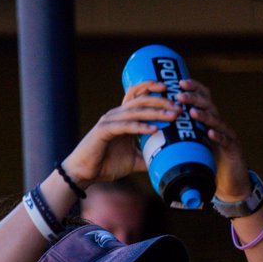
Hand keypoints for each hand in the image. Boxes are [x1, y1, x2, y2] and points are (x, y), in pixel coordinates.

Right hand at [62, 82, 178, 186]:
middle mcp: (116, 115)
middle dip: (161, 101)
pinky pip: (126, 126)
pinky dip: (140, 127)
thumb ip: (148, 157)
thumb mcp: (133, 160)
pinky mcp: (104, 131)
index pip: (137, 96)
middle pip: (141, 100)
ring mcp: (109, 121)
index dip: (151, 88)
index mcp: (123, 117)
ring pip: (135, 112)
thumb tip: (167, 162)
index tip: (169, 89)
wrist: (84, 173)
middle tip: (178, 107)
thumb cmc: (106, 165)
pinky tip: (154, 130)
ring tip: (172, 116)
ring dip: (156, 113)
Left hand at [177, 79, 249, 200]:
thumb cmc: (210, 163)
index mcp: (210, 120)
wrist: (231, 182)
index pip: (204, 98)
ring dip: (204, 115)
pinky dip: (218, 136)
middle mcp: (220, 124)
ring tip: (191, 112)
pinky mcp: (233, 150)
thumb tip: (156, 131)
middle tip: (179, 95)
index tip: (179, 82)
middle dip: (194, 98)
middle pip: (208, 105)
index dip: (194, 88)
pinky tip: (210, 134)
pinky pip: (225, 141)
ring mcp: (228, 135)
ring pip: (217, 121)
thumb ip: (182, 136)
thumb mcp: (195, 146)